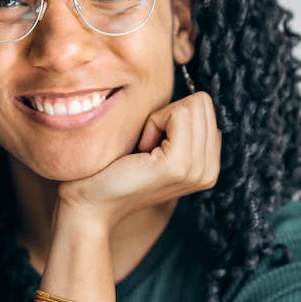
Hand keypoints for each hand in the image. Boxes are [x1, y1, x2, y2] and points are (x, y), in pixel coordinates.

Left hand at [56, 91, 220, 229]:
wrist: (91, 204)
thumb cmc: (114, 169)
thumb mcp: (157, 146)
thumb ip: (182, 127)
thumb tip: (192, 97)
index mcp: (208, 166)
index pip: (207, 109)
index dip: (173, 115)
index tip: (151, 143)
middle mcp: (209, 171)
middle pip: (203, 103)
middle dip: (169, 114)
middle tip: (146, 145)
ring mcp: (196, 169)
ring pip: (193, 105)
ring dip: (160, 119)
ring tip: (144, 149)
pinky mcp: (179, 164)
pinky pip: (178, 113)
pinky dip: (154, 122)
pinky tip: (140, 149)